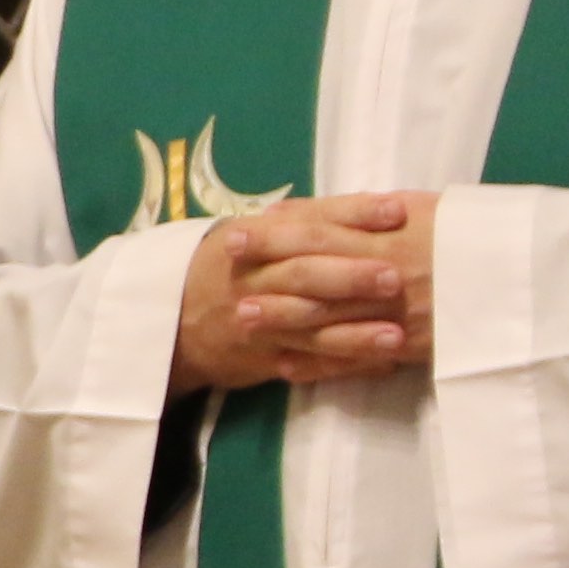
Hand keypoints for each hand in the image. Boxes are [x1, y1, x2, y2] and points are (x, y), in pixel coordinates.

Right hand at [168, 192, 436, 391]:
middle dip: (349, 276)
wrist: (172, 323)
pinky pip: (309, 365)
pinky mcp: (264, 359)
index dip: (352, 215)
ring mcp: (258, 324)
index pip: (307, 223)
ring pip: (308, 326)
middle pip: (304, 274)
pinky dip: (346, 365)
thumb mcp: (250, 233)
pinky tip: (383, 364)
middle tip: (395, 278)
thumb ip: (304, 220)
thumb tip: (376, 202)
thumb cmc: (226, 268)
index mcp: (252, 239)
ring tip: (396, 337)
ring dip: (353, 333)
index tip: (396, 212)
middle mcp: (253, 279)